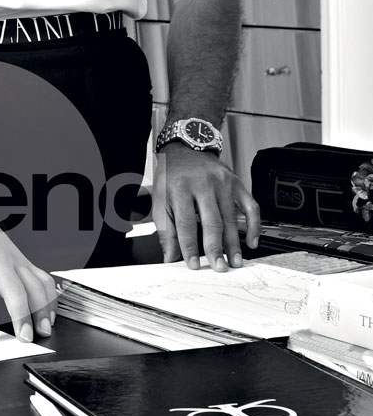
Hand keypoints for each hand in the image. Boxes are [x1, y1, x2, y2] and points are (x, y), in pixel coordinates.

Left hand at [0, 214, 56, 342]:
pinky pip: (44, 278)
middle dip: (22, 315)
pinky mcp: (26, 262)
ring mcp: (15, 260)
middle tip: (24, 338)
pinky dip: (51, 297)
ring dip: (42, 309)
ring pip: (35, 283)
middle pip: (15, 288)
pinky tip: (49, 315)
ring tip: (42, 331)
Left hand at [152, 144, 260, 270]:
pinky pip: (250, 206)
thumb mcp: (161, 199)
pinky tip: (252, 241)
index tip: (193, 264)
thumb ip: (166, 230)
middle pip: (211, 221)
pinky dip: (254, 226)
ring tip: (235, 261)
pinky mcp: (236, 183)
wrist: (185, 148)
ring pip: (231, 218)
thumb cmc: (172, 175)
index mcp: (180, 188)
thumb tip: (169, 257)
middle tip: (220, 267)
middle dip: (216, 248)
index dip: (189, 246)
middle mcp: (202, 184)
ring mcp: (222, 182)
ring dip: (234, 243)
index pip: (185, 223)